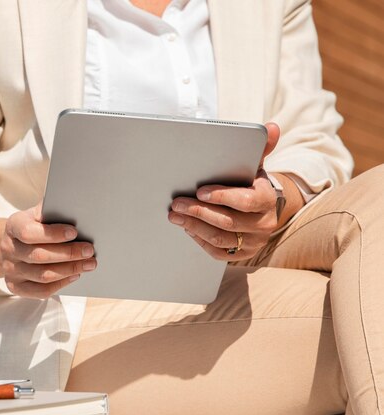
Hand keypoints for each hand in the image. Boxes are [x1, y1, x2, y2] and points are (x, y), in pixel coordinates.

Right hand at [0, 203, 96, 298]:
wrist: (15, 244)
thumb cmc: (34, 226)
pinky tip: (75, 275)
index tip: (74, 232)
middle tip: (89, 251)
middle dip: (68, 254)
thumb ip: (52, 210)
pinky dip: (61, 284)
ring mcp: (10, 270)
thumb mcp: (39, 214)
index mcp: (13, 226)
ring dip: (69, 270)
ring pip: (43, 276)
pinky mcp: (16, 286)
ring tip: (89, 264)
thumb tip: (75, 207)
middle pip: (39, 256)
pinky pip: (41, 291)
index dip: (53, 234)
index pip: (29, 232)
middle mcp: (8, 249)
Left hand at [168, 123, 280, 260]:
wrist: (261, 210)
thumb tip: (272, 127)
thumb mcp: (256, 165)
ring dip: (194, 226)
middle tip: (177, 204)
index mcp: (267, 200)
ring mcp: (253, 242)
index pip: (245, 201)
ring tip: (175, 215)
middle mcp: (263, 224)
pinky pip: (217, 252)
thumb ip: (261, 147)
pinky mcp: (241, 254)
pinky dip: (199, 239)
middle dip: (198, 212)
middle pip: (227, 222)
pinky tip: (187, 227)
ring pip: (219, 238)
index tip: (200, 191)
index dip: (222, 197)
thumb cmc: (251, 184)